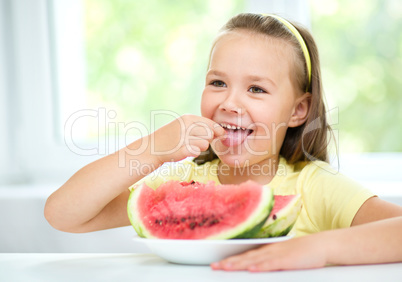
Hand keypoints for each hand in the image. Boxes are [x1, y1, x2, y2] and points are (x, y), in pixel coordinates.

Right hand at [150, 115, 224, 163]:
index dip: (218, 130)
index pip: (211, 123)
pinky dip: (194, 152)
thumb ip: (200, 126)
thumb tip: (221, 131)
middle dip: (208, 139)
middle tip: (197, 141)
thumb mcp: (183, 125)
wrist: (152, 147)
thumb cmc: (171, 137)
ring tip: (189, 145)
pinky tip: (186, 151)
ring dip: (201, 147)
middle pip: (210, 134)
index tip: (221, 135)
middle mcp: (186, 126)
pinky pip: (198, 152)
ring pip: (205, 144)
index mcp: (188, 118)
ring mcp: (183, 138)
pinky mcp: (181, 149)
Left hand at [211, 235, 327, 271]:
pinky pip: (271, 264)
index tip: (217, 263)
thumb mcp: (283, 256)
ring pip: (254, 260)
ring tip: (225, 267)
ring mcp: (277, 254)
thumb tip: (257, 268)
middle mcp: (269, 251)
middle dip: (229, 262)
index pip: (245, 255)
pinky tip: (252, 269)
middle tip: (214, 266)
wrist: (321, 245)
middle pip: (245, 257)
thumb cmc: (303, 253)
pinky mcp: (287, 260)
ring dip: (239, 264)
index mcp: (267, 250)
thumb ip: (270, 261)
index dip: (231, 259)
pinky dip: (261, 266)